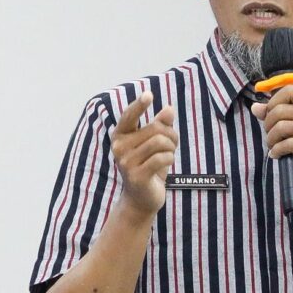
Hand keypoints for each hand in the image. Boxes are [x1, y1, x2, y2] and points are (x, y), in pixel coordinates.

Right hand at [111, 92, 177, 215]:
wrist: (142, 198)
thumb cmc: (149, 166)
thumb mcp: (155, 144)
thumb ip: (160, 125)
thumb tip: (169, 109)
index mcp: (120, 136)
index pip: (129, 116)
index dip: (139, 104)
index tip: (149, 94)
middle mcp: (119, 147)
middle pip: (155, 129)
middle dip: (171, 134)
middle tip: (173, 144)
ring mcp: (126, 162)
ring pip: (160, 142)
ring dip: (172, 148)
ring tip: (170, 154)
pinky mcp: (136, 176)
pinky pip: (162, 158)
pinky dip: (170, 158)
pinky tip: (167, 163)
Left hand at [260, 84, 292, 197]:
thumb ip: (276, 114)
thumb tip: (255, 107)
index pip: (289, 90)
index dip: (273, 101)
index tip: (269, 115)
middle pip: (280, 110)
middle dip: (268, 124)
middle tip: (270, 136)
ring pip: (282, 127)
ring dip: (271, 139)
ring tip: (273, 146)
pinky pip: (288, 144)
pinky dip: (276, 150)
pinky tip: (276, 155)